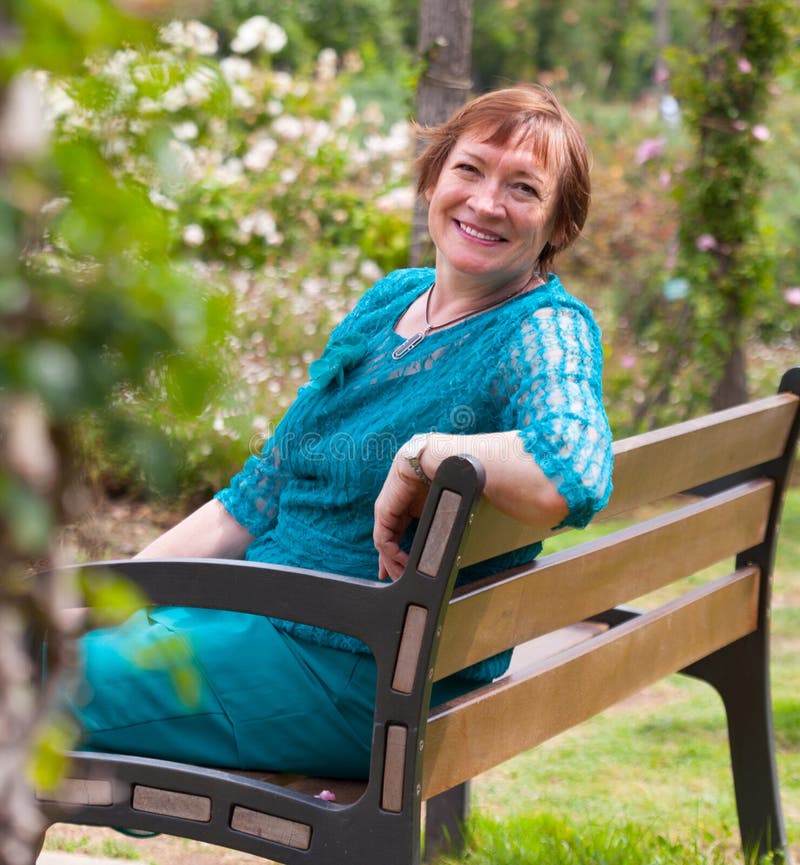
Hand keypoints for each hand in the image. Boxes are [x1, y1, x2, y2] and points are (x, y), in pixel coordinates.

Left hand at [373, 456, 430, 580]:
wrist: (438, 459)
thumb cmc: (445, 477)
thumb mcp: (437, 506)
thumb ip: (433, 523)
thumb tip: (439, 541)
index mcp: (405, 502)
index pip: (396, 531)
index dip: (397, 551)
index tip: (401, 568)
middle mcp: (394, 504)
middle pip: (387, 537)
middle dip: (389, 560)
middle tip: (393, 576)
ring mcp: (386, 506)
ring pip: (384, 539)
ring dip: (391, 560)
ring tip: (399, 574)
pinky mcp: (384, 508)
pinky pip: (383, 536)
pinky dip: (390, 552)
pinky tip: (400, 562)